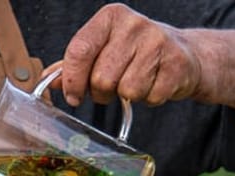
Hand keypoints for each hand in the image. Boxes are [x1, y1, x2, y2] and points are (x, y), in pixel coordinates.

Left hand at [53, 3, 206, 106]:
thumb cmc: (138, 52)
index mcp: (111, 17)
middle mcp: (134, 25)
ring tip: (136, 83)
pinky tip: (155, 84)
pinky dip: (150, 99)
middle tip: (110, 89)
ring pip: (127, 90)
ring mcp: (158, 43)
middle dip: (102, 92)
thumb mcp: (105, 48)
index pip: (80, 50)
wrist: (185, 53)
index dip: (72, 79)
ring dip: (128, 96)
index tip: (72, 95)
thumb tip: (49, 80)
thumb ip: (76, 63)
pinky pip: (151, 97)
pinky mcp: (176, 64)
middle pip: (102, 77)